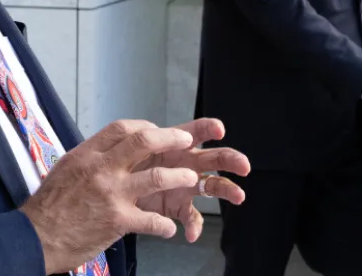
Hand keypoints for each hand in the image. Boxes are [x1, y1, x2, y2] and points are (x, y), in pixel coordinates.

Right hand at [18, 120, 200, 274]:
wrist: (37, 235)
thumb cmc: (49, 205)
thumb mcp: (66, 168)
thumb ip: (90, 158)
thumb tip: (108, 150)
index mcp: (87, 154)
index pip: (122, 128)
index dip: (145, 127)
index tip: (156, 131)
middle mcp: (101, 169)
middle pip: (143, 142)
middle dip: (171, 139)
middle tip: (185, 140)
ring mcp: (111, 194)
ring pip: (157, 178)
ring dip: (179, 177)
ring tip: (190, 178)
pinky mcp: (118, 220)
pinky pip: (153, 220)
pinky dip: (165, 225)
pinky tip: (168, 228)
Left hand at [132, 118, 249, 242]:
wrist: (117, 186)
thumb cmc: (128, 161)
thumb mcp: (132, 149)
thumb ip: (143, 141)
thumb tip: (156, 142)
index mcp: (176, 145)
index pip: (196, 132)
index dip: (208, 128)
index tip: (218, 129)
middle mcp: (187, 163)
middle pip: (215, 158)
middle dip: (231, 159)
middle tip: (244, 165)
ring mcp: (186, 185)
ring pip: (214, 185)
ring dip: (228, 190)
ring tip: (239, 196)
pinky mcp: (179, 206)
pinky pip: (192, 218)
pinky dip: (193, 226)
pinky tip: (191, 233)